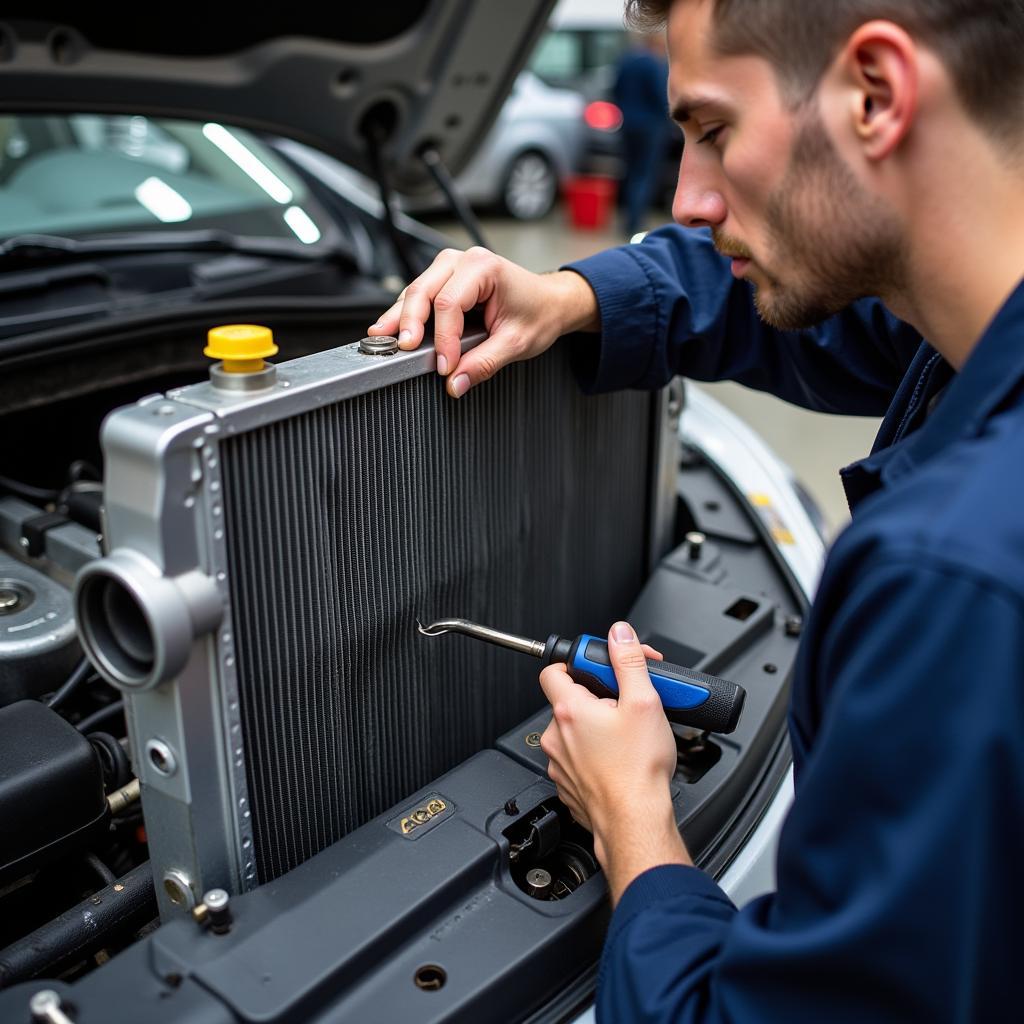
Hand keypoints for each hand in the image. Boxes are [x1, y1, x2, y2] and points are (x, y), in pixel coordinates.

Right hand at [367, 247, 598, 397]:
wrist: (552, 302)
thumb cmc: (539, 313)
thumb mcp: (517, 343)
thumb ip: (485, 364)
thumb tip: (456, 383)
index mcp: (484, 268)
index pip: (450, 303)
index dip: (443, 337)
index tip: (444, 366)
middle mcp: (464, 260)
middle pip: (424, 290)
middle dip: (410, 321)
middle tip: (403, 348)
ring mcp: (451, 267)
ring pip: (416, 290)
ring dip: (400, 316)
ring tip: (382, 338)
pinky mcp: (445, 280)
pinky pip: (421, 295)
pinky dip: (407, 313)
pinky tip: (393, 329)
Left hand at [539, 621, 689, 903]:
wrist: (636, 822)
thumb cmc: (638, 771)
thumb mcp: (644, 702)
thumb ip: (628, 661)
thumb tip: (618, 635)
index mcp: (569, 710)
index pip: (553, 668)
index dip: (577, 663)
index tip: (599, 666)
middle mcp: (558, 736)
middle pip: (570, 700)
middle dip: (598, 697)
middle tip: (626, 703)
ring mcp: (561, 763)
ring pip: (575, 732)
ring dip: (597, 727)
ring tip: (628, 734)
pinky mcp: (570, 785)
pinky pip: (579, 759)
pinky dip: (596, 755)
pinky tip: (621, 758)